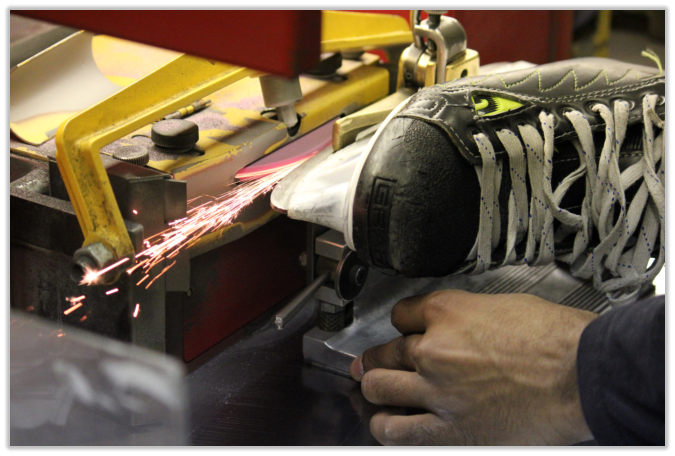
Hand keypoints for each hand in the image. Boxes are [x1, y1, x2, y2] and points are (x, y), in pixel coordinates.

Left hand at [350, 291, 597, 445]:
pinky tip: (386, 422)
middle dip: (378, 357)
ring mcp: (437, 391)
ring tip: (374, 390)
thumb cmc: (555, 338)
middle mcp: (434, 348)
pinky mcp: (450, 430)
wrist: (581, 373)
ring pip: (380, 388)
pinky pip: (398, 430)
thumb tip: (460, 326)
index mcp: (448, 312)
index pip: (401, 313)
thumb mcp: (504, 305)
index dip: (401, 322)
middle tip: (371, 362)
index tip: (404, 329)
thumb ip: (469, 316)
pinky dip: (385, 425)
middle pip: (386, 351)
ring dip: (374, 388)